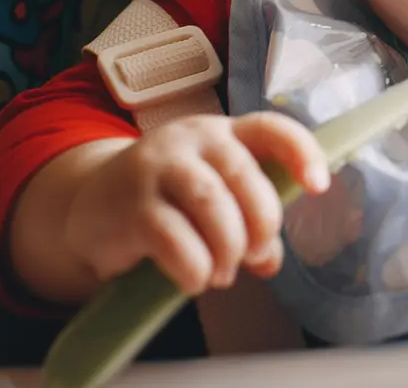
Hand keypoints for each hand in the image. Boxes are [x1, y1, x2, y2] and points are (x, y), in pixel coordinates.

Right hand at [61, 113, 328, 295]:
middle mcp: (191, 140)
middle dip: (262, 222)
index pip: (271, 128)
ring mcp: (158, 167)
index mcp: (222, 134)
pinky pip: (175, 239)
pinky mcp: (131, 206)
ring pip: (212, 203)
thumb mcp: (210, 202)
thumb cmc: (165, 201)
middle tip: (256, 255)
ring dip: (229, 248)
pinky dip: (195, 267)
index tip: (319, 187)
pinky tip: (195, 279)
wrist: (89, 204)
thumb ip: (247, 224)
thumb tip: (271, 261)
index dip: (301, 153)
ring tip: (223, 274)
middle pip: (244, 174)